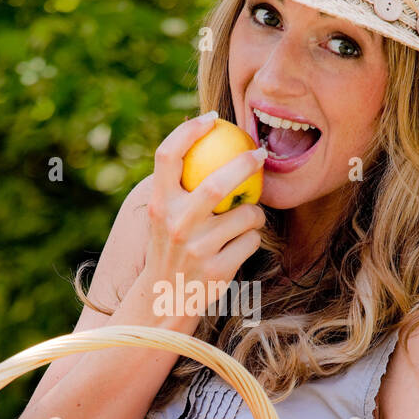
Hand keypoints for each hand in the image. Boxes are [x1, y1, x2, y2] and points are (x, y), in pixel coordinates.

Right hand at [145, 111, 267, 312]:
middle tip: (259, 154)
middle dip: (244, 165)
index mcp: (158, 205)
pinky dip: (252, 238)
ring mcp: (197, 250)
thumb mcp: (164, 215)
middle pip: (217, 184)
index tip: (212, 119)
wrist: (166, 299)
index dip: (189, 131)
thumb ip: (178, 184)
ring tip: (247, 216)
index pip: (167, 156)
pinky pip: (251, 240)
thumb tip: (204, 134)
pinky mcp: (218, 270)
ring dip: (254, 213)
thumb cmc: (172, 246)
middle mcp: (175, 225)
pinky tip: (240, 244)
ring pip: (245, 215)